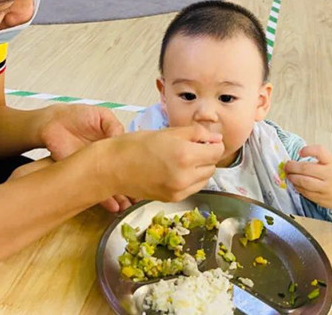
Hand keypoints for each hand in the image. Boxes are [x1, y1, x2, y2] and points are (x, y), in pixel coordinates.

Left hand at [38, 104, 130, 212]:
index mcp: (112, 144)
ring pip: (108, 185)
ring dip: (119, 197)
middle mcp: (104, 159)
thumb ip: (113, 126)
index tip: (144, 178)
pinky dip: (102, 199)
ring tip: (128, 206)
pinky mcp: (79, 174)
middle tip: (139, 199)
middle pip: (119, 175)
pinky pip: (91, 188)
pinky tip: (113, 206)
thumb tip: (123, 138)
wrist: (53, 122)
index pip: (127, 160)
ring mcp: (93, 168)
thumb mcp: (101, 115)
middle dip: (130, 188)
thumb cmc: (78, 116)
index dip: (135, 168)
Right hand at [107, 125, 223, 202]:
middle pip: (212, 166)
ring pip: (204, 179)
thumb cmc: (136, 145)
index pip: (216, 151)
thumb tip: (216, 138)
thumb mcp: (168, 132)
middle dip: (206, 156)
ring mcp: (179, 190)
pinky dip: (190, 179)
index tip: (206, 140)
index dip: (213, 143)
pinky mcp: (173, 198)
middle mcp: (185, 176)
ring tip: (182, 159)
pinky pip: (193, 188)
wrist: (114, 167)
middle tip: (192, 147)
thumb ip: (196, 133)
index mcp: (185, 155)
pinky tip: (176, 170)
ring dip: (200, 169)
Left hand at [284, 145, 331, 225]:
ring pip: (304, 182)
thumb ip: (317, 161)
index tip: (300, 152)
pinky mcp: (321, 198)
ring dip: (292, 178)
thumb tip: (294, 161)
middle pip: (306, 169)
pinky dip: (297, 187)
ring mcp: (326, 188)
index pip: (320, 151)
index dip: (308, 150)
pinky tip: (295, 184)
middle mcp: (330, 175)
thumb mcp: (331, 164)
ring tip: (289, 175)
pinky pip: (305, 192)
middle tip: (287, 166)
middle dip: (292, 167)